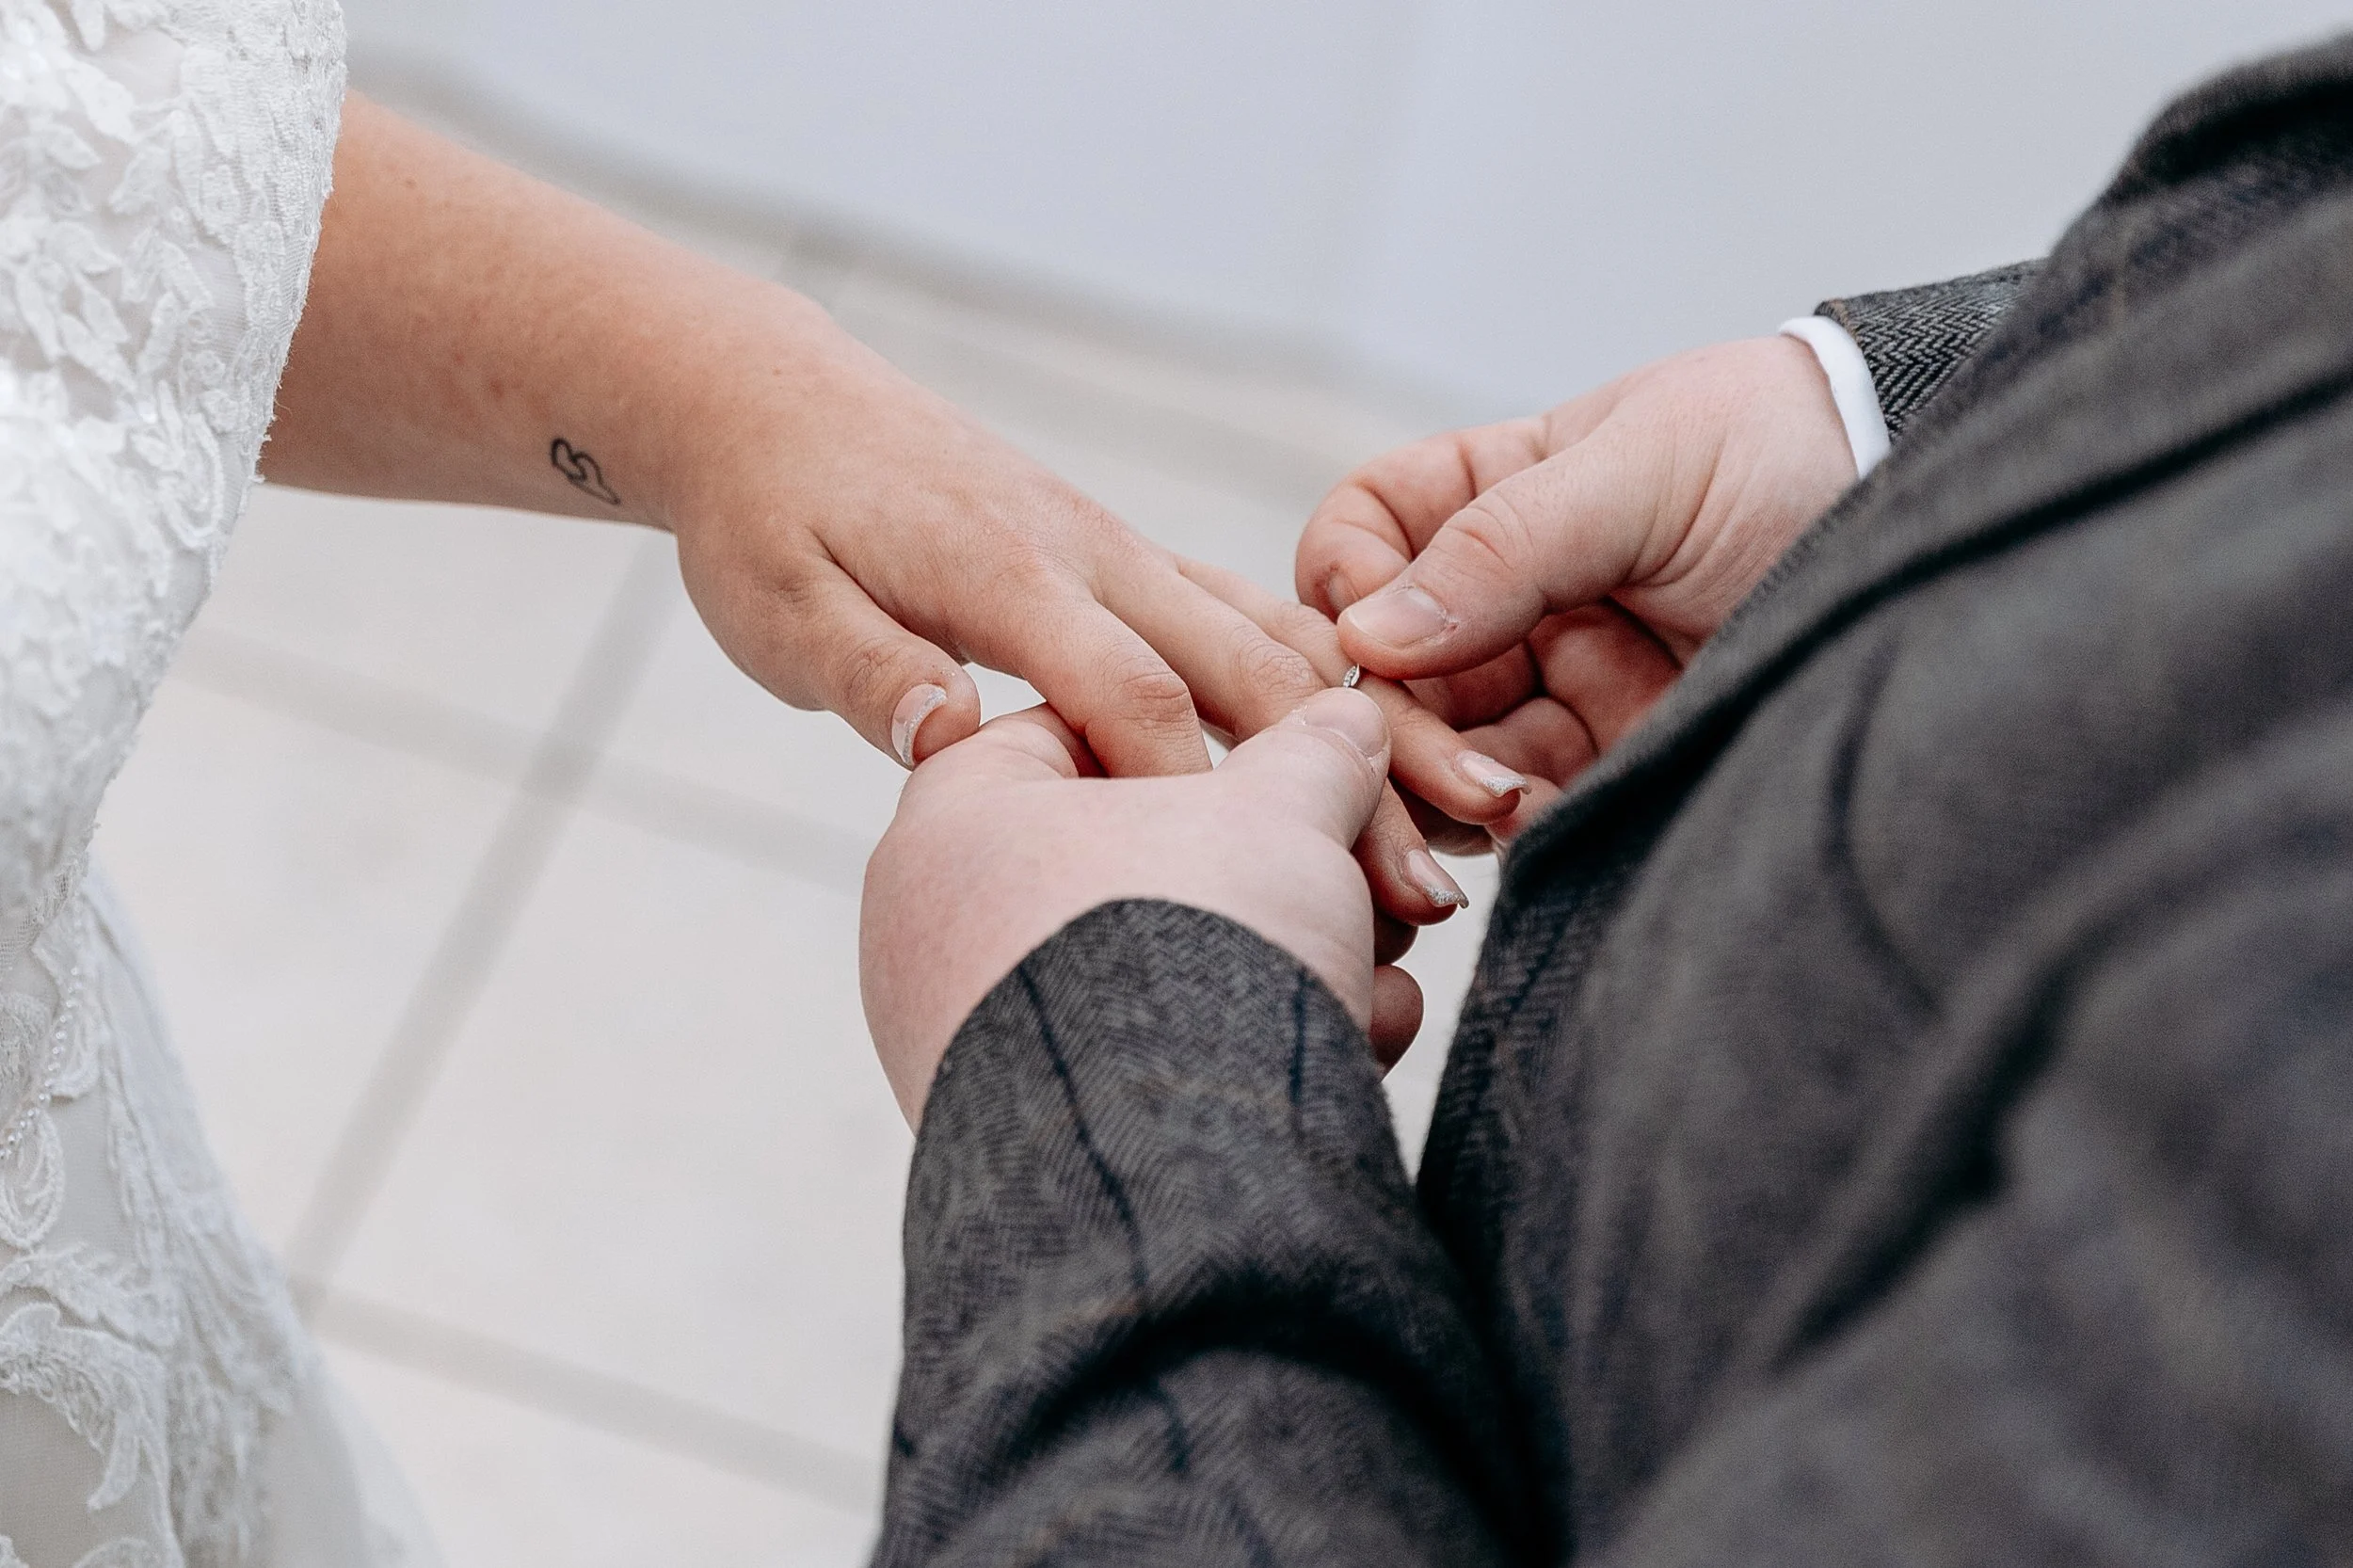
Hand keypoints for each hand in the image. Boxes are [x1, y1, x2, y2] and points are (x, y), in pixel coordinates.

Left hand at [664, 332, 1478, 924]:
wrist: (779, 405)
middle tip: (1436, 890)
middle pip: (1252, 671)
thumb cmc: (769, 520)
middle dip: (1352, 782)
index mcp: (1008, 573)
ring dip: (1376, 733)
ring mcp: (1125, 554)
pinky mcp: (1133, 565)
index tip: (1267, 900)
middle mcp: (1093, 555)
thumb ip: (861, 668)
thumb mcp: (777, 605)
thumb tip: (942, 733)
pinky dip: (1333, 686)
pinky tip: (1396, 755)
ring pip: (1282, 640)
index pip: (1132, 695)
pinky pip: (1255, 619)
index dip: (1204, 800)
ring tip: (1469, 825)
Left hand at [862, 688, 1417, 1125]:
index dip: (1208, 736)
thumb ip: (1315, 752)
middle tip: (1366, 886)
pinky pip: (1150, 1068)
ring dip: (1288, 965)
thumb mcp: (1280, 810)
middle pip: (1138, 863)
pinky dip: (1250, 1052)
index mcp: (952, 818)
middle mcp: (934, 933)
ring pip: (1163, 970)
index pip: (1082, 726)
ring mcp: (974, 1046)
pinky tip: (1352, 1049)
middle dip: (1274, 878)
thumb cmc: (1191, 946)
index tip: (1294, 770)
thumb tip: (1344, 720)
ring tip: (1375, 978)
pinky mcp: (1032, 1142)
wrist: (1164, 1174)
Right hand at [1295, 335, 1856, 836]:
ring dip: (1448, 789)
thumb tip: (1366, 636)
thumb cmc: (1797, 447)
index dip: (1344, 586)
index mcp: (1499, 494)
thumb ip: (1504, 546)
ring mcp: (1559, 685)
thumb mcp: (1645, 467)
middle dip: (1398, 726)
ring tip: (1508, 801)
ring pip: (1439, 752)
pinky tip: (1543, 820)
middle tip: (1451, 770)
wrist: (1945, 527)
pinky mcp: (1613, 763)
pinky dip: (1512, 827)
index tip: (1373, 638)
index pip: (1363, 537)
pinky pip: (1520, 811)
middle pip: (1387, 671)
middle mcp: (1513, 597)